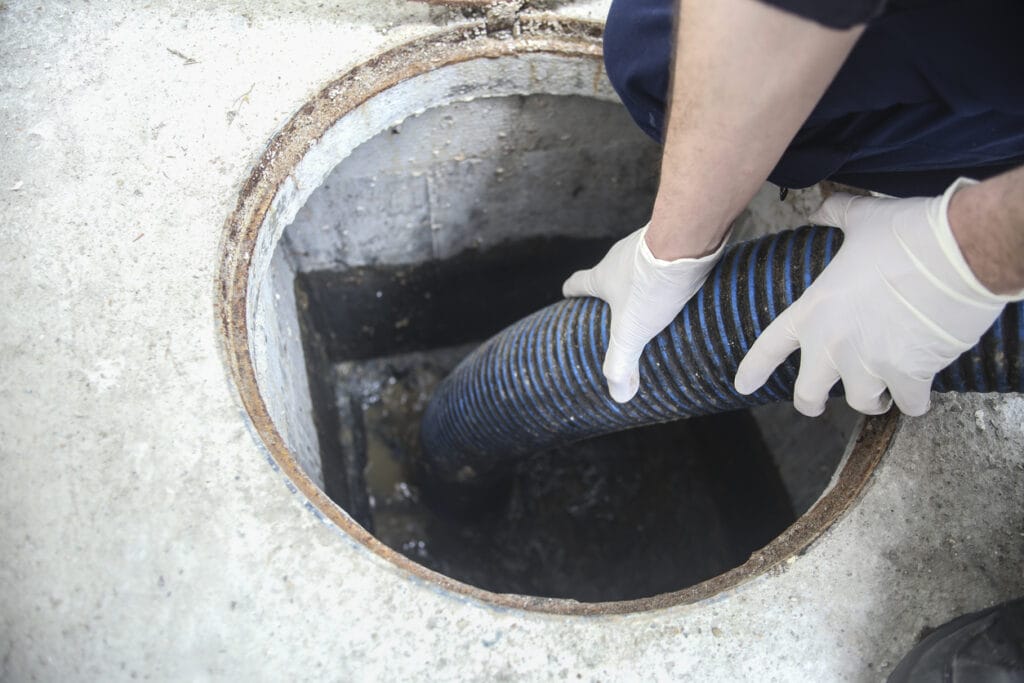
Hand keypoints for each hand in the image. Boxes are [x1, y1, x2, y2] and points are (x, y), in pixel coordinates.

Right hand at [562, 224, 726, 402]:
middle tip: (619, 311)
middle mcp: (621, 256)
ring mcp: (647, 245)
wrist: (687, 240)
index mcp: (602, 276)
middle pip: (609, 273)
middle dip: (612, 291)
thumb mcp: (631, 332)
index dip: (571, 291)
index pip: (577, 283)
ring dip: (644, 281)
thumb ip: (621, 363)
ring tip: (657, 302)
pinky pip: (666, 257)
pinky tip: (684, 287)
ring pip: (639, 264)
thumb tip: (619, 396)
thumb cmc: (651, 285)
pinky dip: (669, 271)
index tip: (568, 296)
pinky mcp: (674, 239)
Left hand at [735, 179, 1017, 416]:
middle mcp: (834, 344)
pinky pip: (909, 403)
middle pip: (807, 394)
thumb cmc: (907, 234)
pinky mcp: (908, 375)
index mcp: (814, 310)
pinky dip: (915, 400)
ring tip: (881, 392)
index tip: (743, 386)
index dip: (754, 369)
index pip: (770, 347)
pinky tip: (919, 391)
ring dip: (872, 399)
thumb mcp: (860, 219)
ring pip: (862, 402)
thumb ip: (834, 216)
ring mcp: (869, 363)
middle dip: (811, 403)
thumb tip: (819, 208)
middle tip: (818, 405)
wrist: (957, 252)